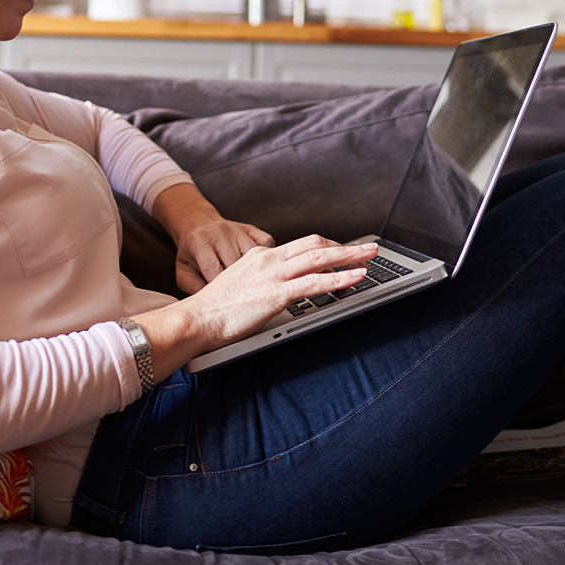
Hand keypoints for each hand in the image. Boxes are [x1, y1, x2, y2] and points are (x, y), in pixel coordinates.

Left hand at [173, 215, 274, 294]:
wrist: (197, 225)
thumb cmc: (191, 253)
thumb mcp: (183, 272)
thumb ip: (195, 288)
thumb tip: (211, 306)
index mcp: (200, 243)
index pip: (215, 271)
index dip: (222, 291)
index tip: (226, 303)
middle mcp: (221, 233)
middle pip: (237, 264)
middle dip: (240, 284)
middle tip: (242, 298)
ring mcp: (238, 230)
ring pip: (256, 254)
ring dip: (257, 272)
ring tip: (254, 286)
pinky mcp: (251, 229)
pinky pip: (267, 243)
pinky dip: (268, 257)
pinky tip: (262, 268)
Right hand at [177, 235, 378, 349]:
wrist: (195, 319)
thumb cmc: (211, 311)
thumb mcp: (238, 287)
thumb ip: (259, 285)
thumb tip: (276, 295)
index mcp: (258, 256)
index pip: (301, 245)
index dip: (326, 247)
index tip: (342, 251)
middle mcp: (268, 259)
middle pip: (316, 244)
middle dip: (344, 246)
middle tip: (366, 248)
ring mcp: (273, 274)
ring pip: (321, 258)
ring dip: (350, 256)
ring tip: (370, 257)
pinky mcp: (277, 293)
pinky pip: (316, 282)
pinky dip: (341, 278)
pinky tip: (357, 277)